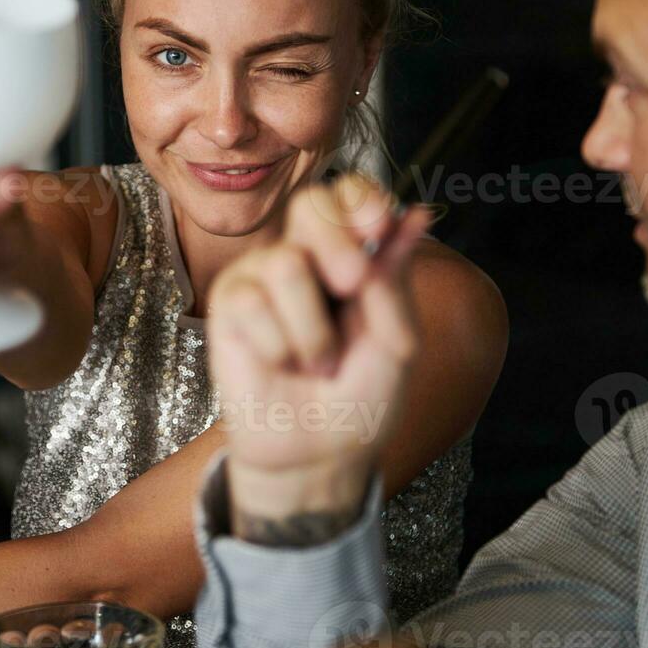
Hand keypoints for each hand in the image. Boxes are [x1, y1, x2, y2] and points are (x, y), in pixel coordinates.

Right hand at [208, 173, 430, 541]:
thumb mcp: (395, 339)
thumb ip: (396, 279)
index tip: (379, 224)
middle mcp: (306, 255)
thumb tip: (417, 216)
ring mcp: (263, 275)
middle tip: (352, 285)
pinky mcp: (229, 302)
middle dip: (336, 240)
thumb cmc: (361, 395)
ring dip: (312, 329)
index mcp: (352, 253)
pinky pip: (252, 302)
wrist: (320, 451)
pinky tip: (279, 365)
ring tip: (318, 364)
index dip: (361, 199)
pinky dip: (277, 345)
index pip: (349, 196)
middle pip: (310, 205)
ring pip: (286, 263)